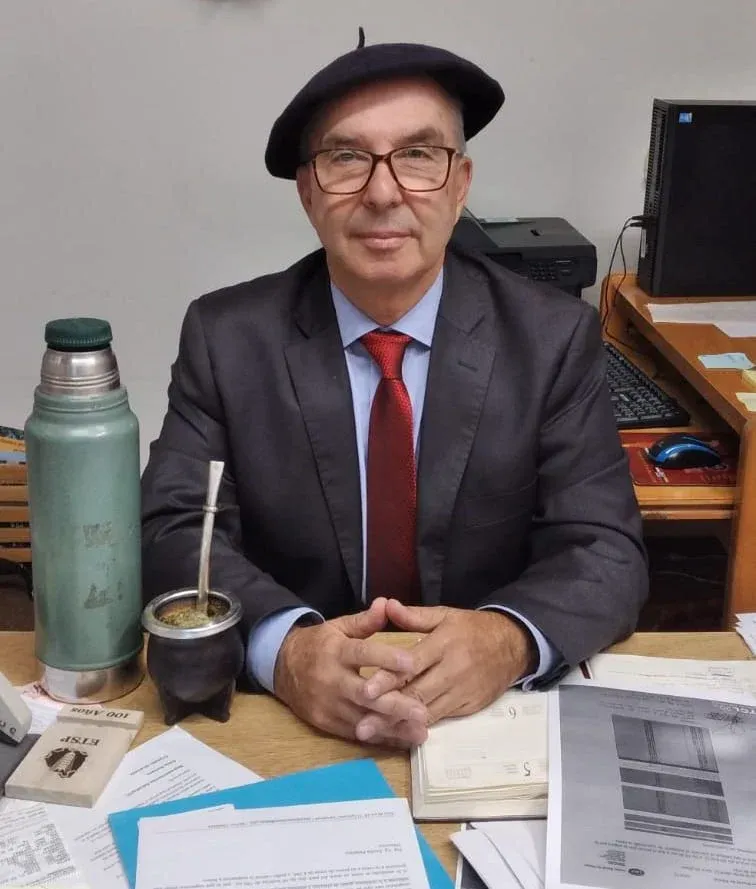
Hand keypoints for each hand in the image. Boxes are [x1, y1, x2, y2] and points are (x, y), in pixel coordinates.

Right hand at [273, 597, 429, 746]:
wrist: (282, 667)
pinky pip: (355, 733)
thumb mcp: (338, 627)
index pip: (362, 654)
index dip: (387, 658)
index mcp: (335, 651)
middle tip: (422, 711)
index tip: (413, 663)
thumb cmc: (319, 645)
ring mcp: (327, 705)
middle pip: (364, 694)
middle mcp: (330, 680)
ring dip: (392, 727)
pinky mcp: (325, 723)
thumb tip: (386, 604)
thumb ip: (364, 621)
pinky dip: (380, 738)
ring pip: (362, 719)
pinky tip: (403, 739)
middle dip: (394, 705)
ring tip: (420, 732)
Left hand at [354, 600, 535, 740]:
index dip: (389, 678)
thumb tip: (387, 605)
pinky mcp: (469, 708)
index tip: (366, 690)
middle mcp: (452, 671)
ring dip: (399, 724)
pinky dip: (418, 726)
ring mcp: (462, 692)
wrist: (514, 646)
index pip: (412, 664)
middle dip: (388, 710)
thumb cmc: (473, 629)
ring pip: (427, 712)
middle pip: (417, 694)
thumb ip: (415, 615)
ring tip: (373, 733)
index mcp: (444, 644)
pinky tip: (398, 733)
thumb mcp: (446, 615)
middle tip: (362, 725)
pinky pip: (440, 720)